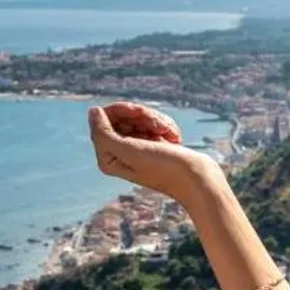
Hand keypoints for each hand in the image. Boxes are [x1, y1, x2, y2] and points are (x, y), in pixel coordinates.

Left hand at [86, 103, 216, 200]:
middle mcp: (120, 152)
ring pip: (140, 118)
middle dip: (142, 116)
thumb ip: (104, 132)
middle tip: (158, 127)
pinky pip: (154, 123)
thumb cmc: (162, 167)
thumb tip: (93, 110)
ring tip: (170, 134)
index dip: (121, 110)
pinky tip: (174, 138)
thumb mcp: (128, 150)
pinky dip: (165, 126)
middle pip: (122, 116)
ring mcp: (138, 147)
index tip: (139, 112)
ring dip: (157, 121)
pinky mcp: (153, 144)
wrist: (196, 179)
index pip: (103, 119)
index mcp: (107, 157)